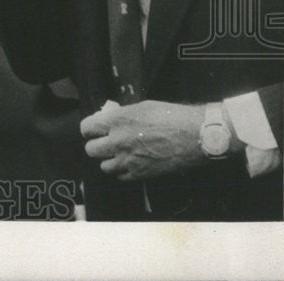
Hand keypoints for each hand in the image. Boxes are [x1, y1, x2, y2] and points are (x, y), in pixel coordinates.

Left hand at [80, 100, 206, 180]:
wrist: (196, 135)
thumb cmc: (172, 117)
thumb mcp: (142, 107)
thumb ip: (121, 115)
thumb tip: (108, 118)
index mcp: (117, 121)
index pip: (86, 128)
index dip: (90, 129)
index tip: (95, 130)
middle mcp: (118, 142)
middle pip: (91, 150)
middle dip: (97, 145)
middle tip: (106, 142)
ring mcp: (128, 160)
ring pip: (104, 166)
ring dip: (109, 160)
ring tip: (119, 154)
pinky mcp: (140, 174)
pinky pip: (120, 177)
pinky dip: (122, 171)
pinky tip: (131, 163)